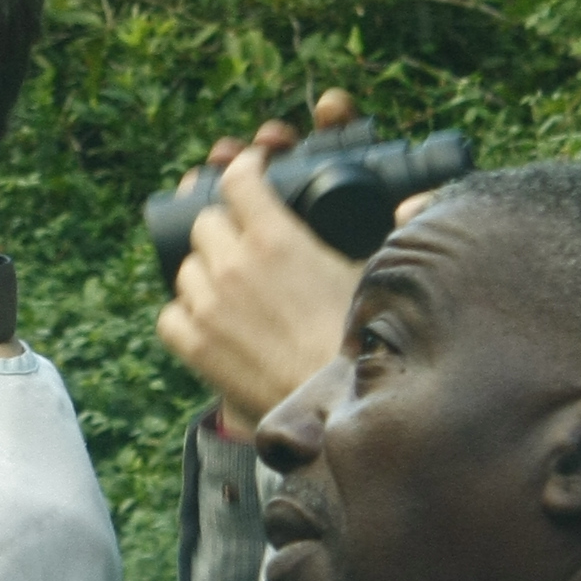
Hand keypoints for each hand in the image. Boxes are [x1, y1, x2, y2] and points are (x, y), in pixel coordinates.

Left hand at [156, 89, 365, 429]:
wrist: (342, 411)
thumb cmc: (368, 344)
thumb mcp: (382, 276)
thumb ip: (398, 230)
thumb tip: (410, 205)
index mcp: (276, 239)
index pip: (237, 178)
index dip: (245, 169)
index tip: (254, 171)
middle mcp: (233, 266)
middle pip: (204, 221)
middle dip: (225, 225)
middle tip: (248, 241)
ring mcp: (208, 307)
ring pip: (186, 267)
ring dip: (206, 270)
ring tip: (234, 287)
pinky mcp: (196, 347)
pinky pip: (170, 316)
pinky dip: (186, 314)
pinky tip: (211, 322)